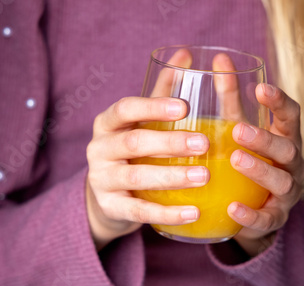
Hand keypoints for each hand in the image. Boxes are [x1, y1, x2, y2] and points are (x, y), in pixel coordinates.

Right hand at [85, 50, 210, 250]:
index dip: (153, 106)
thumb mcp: (141, 122)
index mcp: (108, 124)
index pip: (125, 109)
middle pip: (133, 143)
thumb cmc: (132, 150)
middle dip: (169, 143)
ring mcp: (102, 180)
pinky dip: (167, 213)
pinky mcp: (111, 208)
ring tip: (204, 176)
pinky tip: (195, 212)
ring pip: (136, 177)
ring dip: (171, 177)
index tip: (185, 107)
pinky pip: (139, 212)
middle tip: (204, 144)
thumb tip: (185, 54)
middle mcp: (99, 149)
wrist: (108, 194)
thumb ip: (161, 92)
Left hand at [229, 84, 303, 255]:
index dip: (279, 102)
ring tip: (235, 160)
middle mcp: (292, 164)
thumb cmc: (247, 159)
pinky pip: (266, 218)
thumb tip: (219, 59)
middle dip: (265, 139)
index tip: (260, 87)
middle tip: (237, 130)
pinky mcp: (275, 218)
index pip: (291, 116)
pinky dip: (251, 214)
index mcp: (285, 139)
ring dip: (260, 170)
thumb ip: (231, 99)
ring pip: (282, 181)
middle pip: (288, 148)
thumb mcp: (237, 129)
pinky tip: (233, 207)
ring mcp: (287, 193)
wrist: (253, 208)